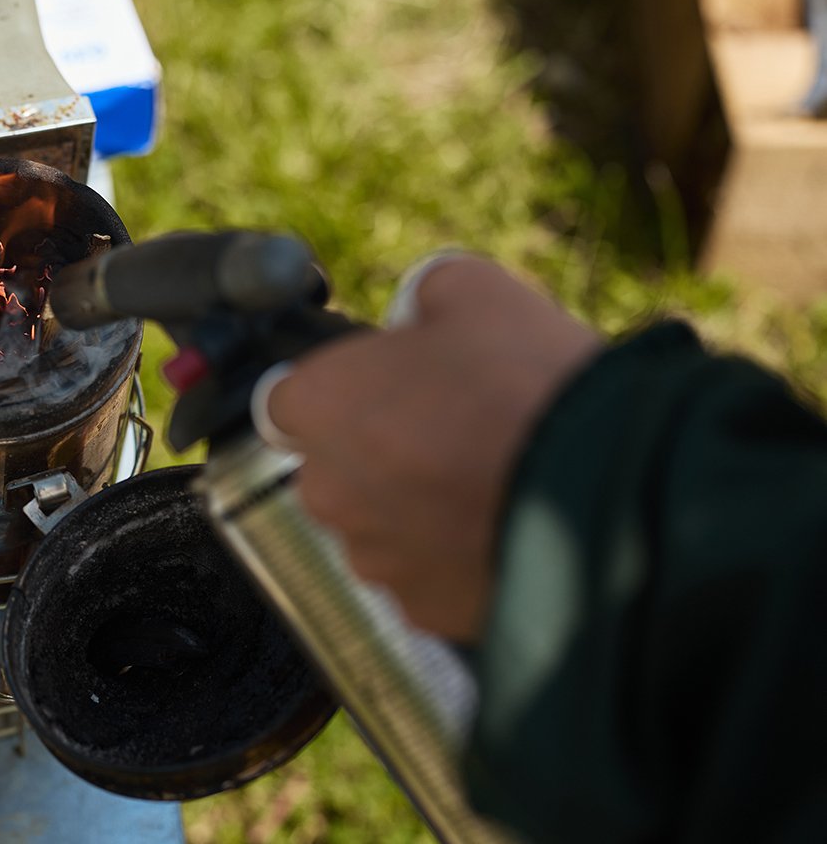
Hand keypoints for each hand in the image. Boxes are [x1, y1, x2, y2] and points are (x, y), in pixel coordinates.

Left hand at [263, 255, 600, 641]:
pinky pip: (427, 577)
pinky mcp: (425, 612)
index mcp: (320, 407)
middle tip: (452, 428)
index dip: (337, 390)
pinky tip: (507, 526)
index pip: (287, 401)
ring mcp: (375, 559)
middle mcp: (329, 491)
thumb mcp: (474, 289)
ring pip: (380, 527)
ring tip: (491, 480)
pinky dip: (456, 558)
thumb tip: (420, 312)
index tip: (379, 386)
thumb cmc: (531, 383)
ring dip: (416, 509)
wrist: (613, 490)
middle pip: (335, 468)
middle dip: (378, 452)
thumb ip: (422, 296)